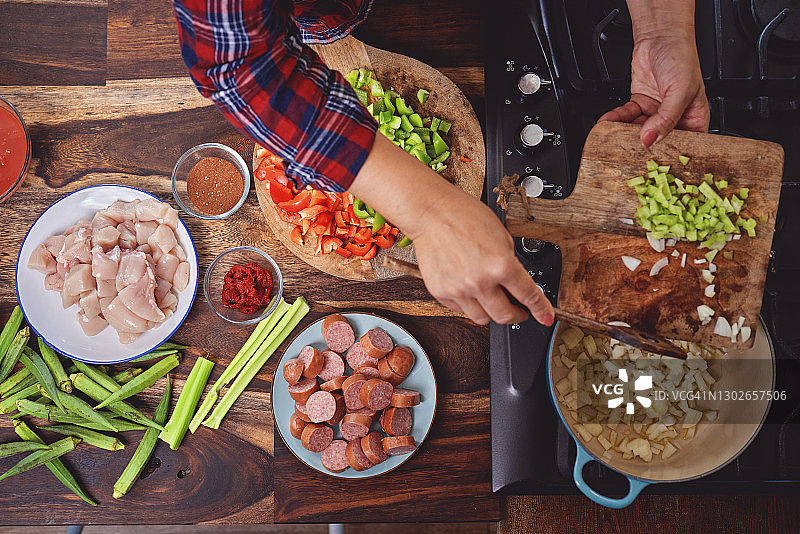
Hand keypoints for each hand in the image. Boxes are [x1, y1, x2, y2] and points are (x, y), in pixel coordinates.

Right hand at [349, 134, 554, 326]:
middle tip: (518, 310)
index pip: (529, 296)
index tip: (545, 317)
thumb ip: (510, 262)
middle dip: (517, 315)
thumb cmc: (464, 216)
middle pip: (505, 316)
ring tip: (492, 299)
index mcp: (501, 265)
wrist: (431, 213)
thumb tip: (516, 285)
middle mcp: (481, 282)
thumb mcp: (501, 235)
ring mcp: (459, 290)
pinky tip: (470, 289)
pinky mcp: (441, 292)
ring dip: (492, 313)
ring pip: (482, 319)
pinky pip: (461, 309)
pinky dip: (469, 304)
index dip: (541, 310)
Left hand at [599, 3, 709, 146]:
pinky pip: (625, 116)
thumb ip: (666, 119)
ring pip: (638, 129)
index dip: (671, 154)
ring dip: (625, 133)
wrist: (660, 36)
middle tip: (630, 152)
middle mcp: (674, 116)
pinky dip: (615, 119)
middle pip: (658, 139)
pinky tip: (608, 122)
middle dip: (643, 145)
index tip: (656, 163)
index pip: (684, 143)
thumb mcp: (679, 91)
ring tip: (614, 137)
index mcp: (694, 117)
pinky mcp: (639, 104)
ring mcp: (655, 111)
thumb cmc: (681, 57)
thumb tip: (649, 139)